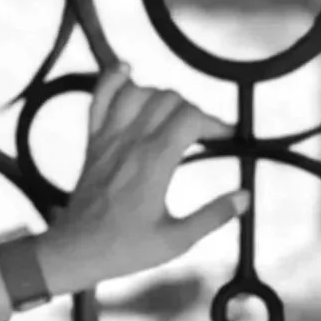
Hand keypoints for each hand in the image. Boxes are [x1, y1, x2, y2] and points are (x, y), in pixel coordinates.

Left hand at [37, 64, 245, 291]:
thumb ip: (213, 216)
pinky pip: (99, 99)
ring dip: (161, 96)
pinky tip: (127, 70)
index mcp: (154, 163)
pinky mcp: (93, 142)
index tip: (227, 138)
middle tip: (203, 135)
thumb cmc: (126, 248)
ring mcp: (107, 138)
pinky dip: (112, 80)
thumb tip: (245, 197)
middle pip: (168, 99)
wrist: (75, 250)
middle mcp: (129, 142)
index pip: (190, 118)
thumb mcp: (177, 240)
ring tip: (175, 115)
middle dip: (193, 110)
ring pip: (137, 92)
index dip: (215, 122)